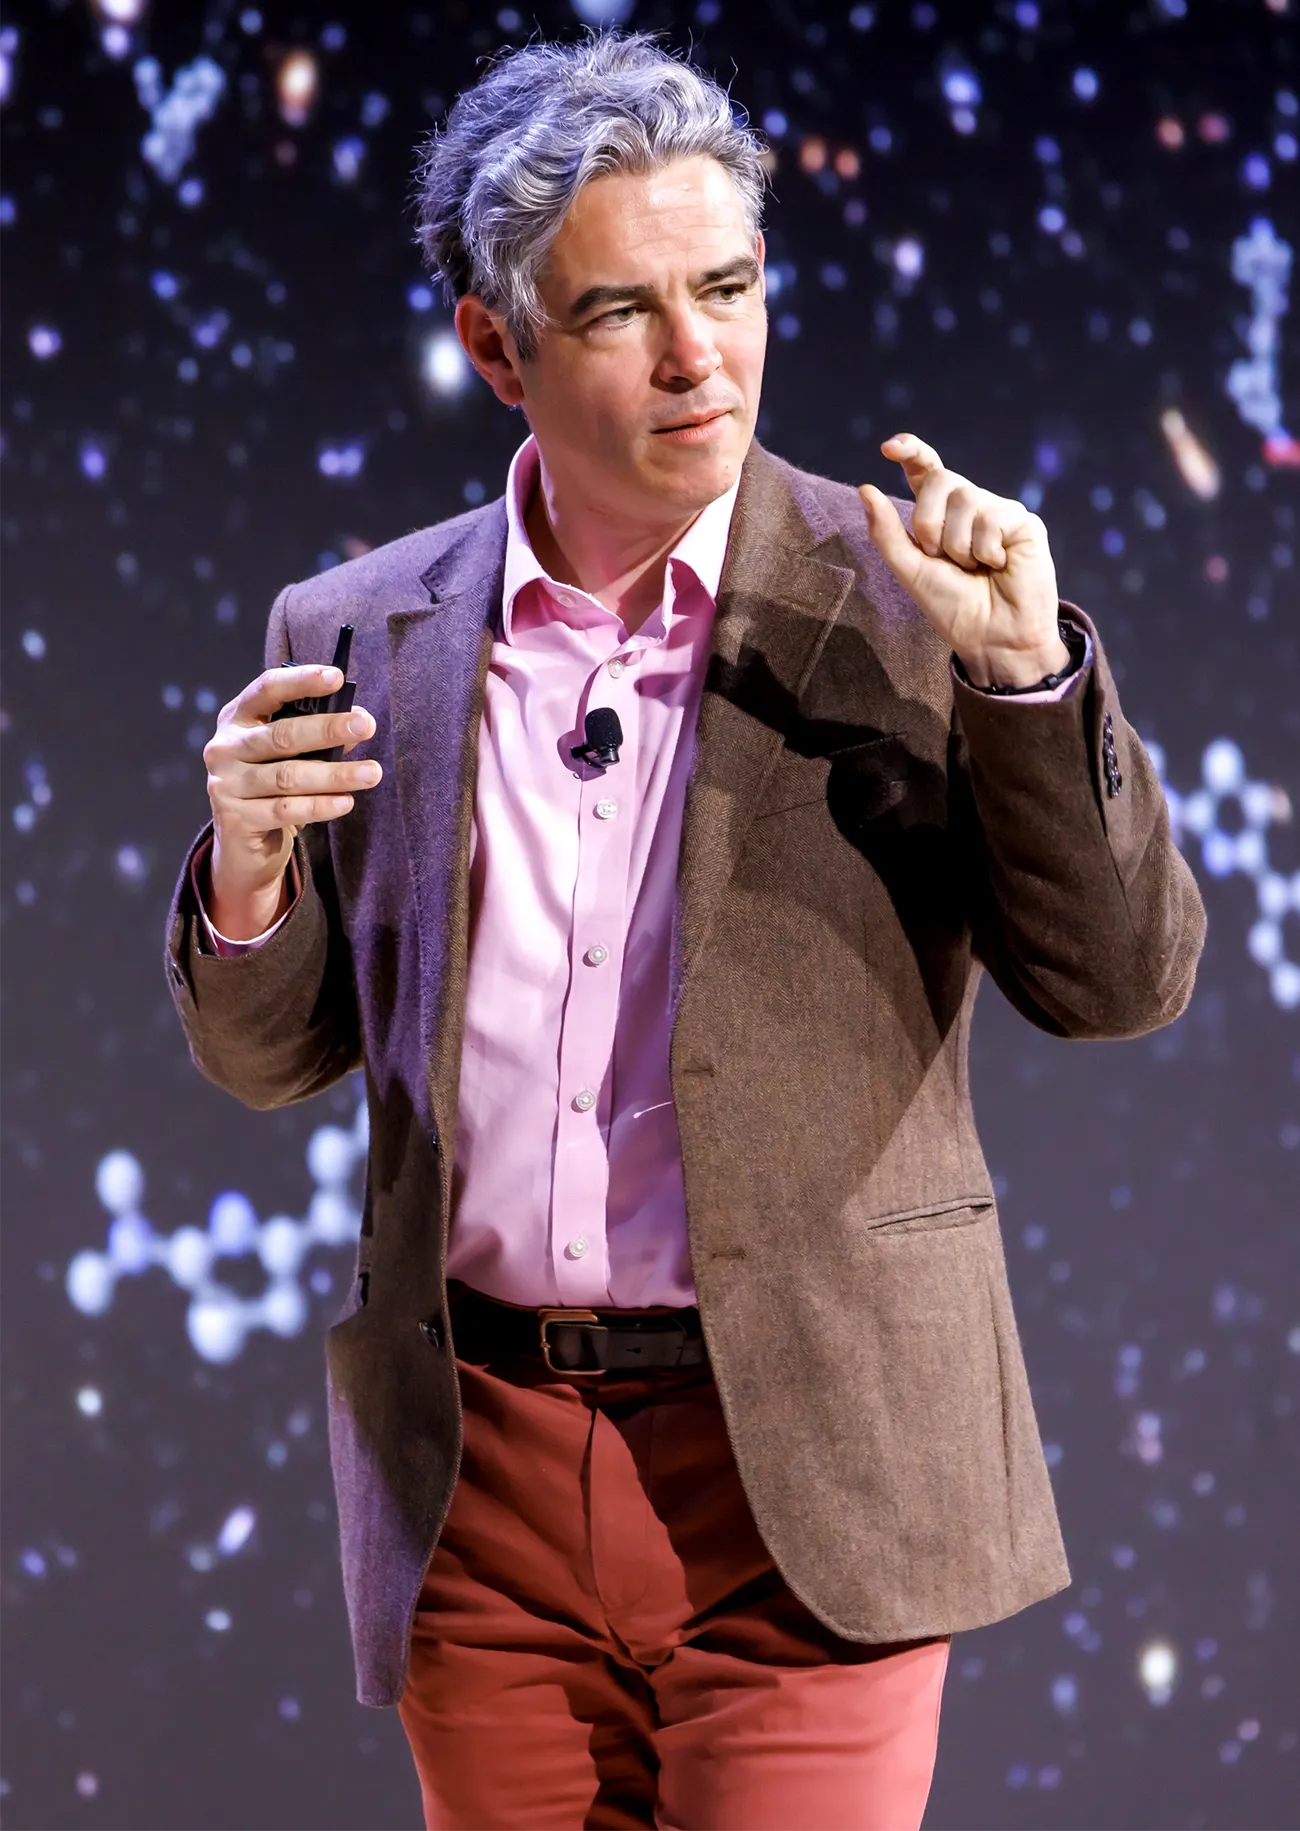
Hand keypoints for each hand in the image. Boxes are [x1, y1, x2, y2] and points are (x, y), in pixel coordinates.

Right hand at [203, 664, 380, 940]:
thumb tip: (360, 721)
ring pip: (288, 776)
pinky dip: (320, 805)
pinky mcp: (235, 819)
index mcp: (238, 718)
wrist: (243, 843)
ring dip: (335, 774)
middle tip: (367, 727)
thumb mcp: (291, 754)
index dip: (301, 681)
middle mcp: (225, 747)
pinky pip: (285, 810)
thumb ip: (319, 736)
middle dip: (328, 729)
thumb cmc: (272, 786)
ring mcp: (226, 784)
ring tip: (372, 773)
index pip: (266, 689)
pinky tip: (346, 802)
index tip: (337, 677)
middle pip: (282, 735)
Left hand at [859, 434, 1067, 687]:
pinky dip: (985, 550)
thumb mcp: (910, 570)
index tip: (889, 448)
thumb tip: (864, 488)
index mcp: (940, 514)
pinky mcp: (1023, 523)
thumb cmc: (952, 607)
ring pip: (965, 499)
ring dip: (958, 545)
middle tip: (942, 558)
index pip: (925, 470)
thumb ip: (886, 532)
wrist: (991, 637)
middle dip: (929, 523)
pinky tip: (999, 566)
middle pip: (940, 480)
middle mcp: (970, 505)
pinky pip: (992, 518)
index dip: (911, 451)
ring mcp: (997, 511)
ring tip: (974, 568)